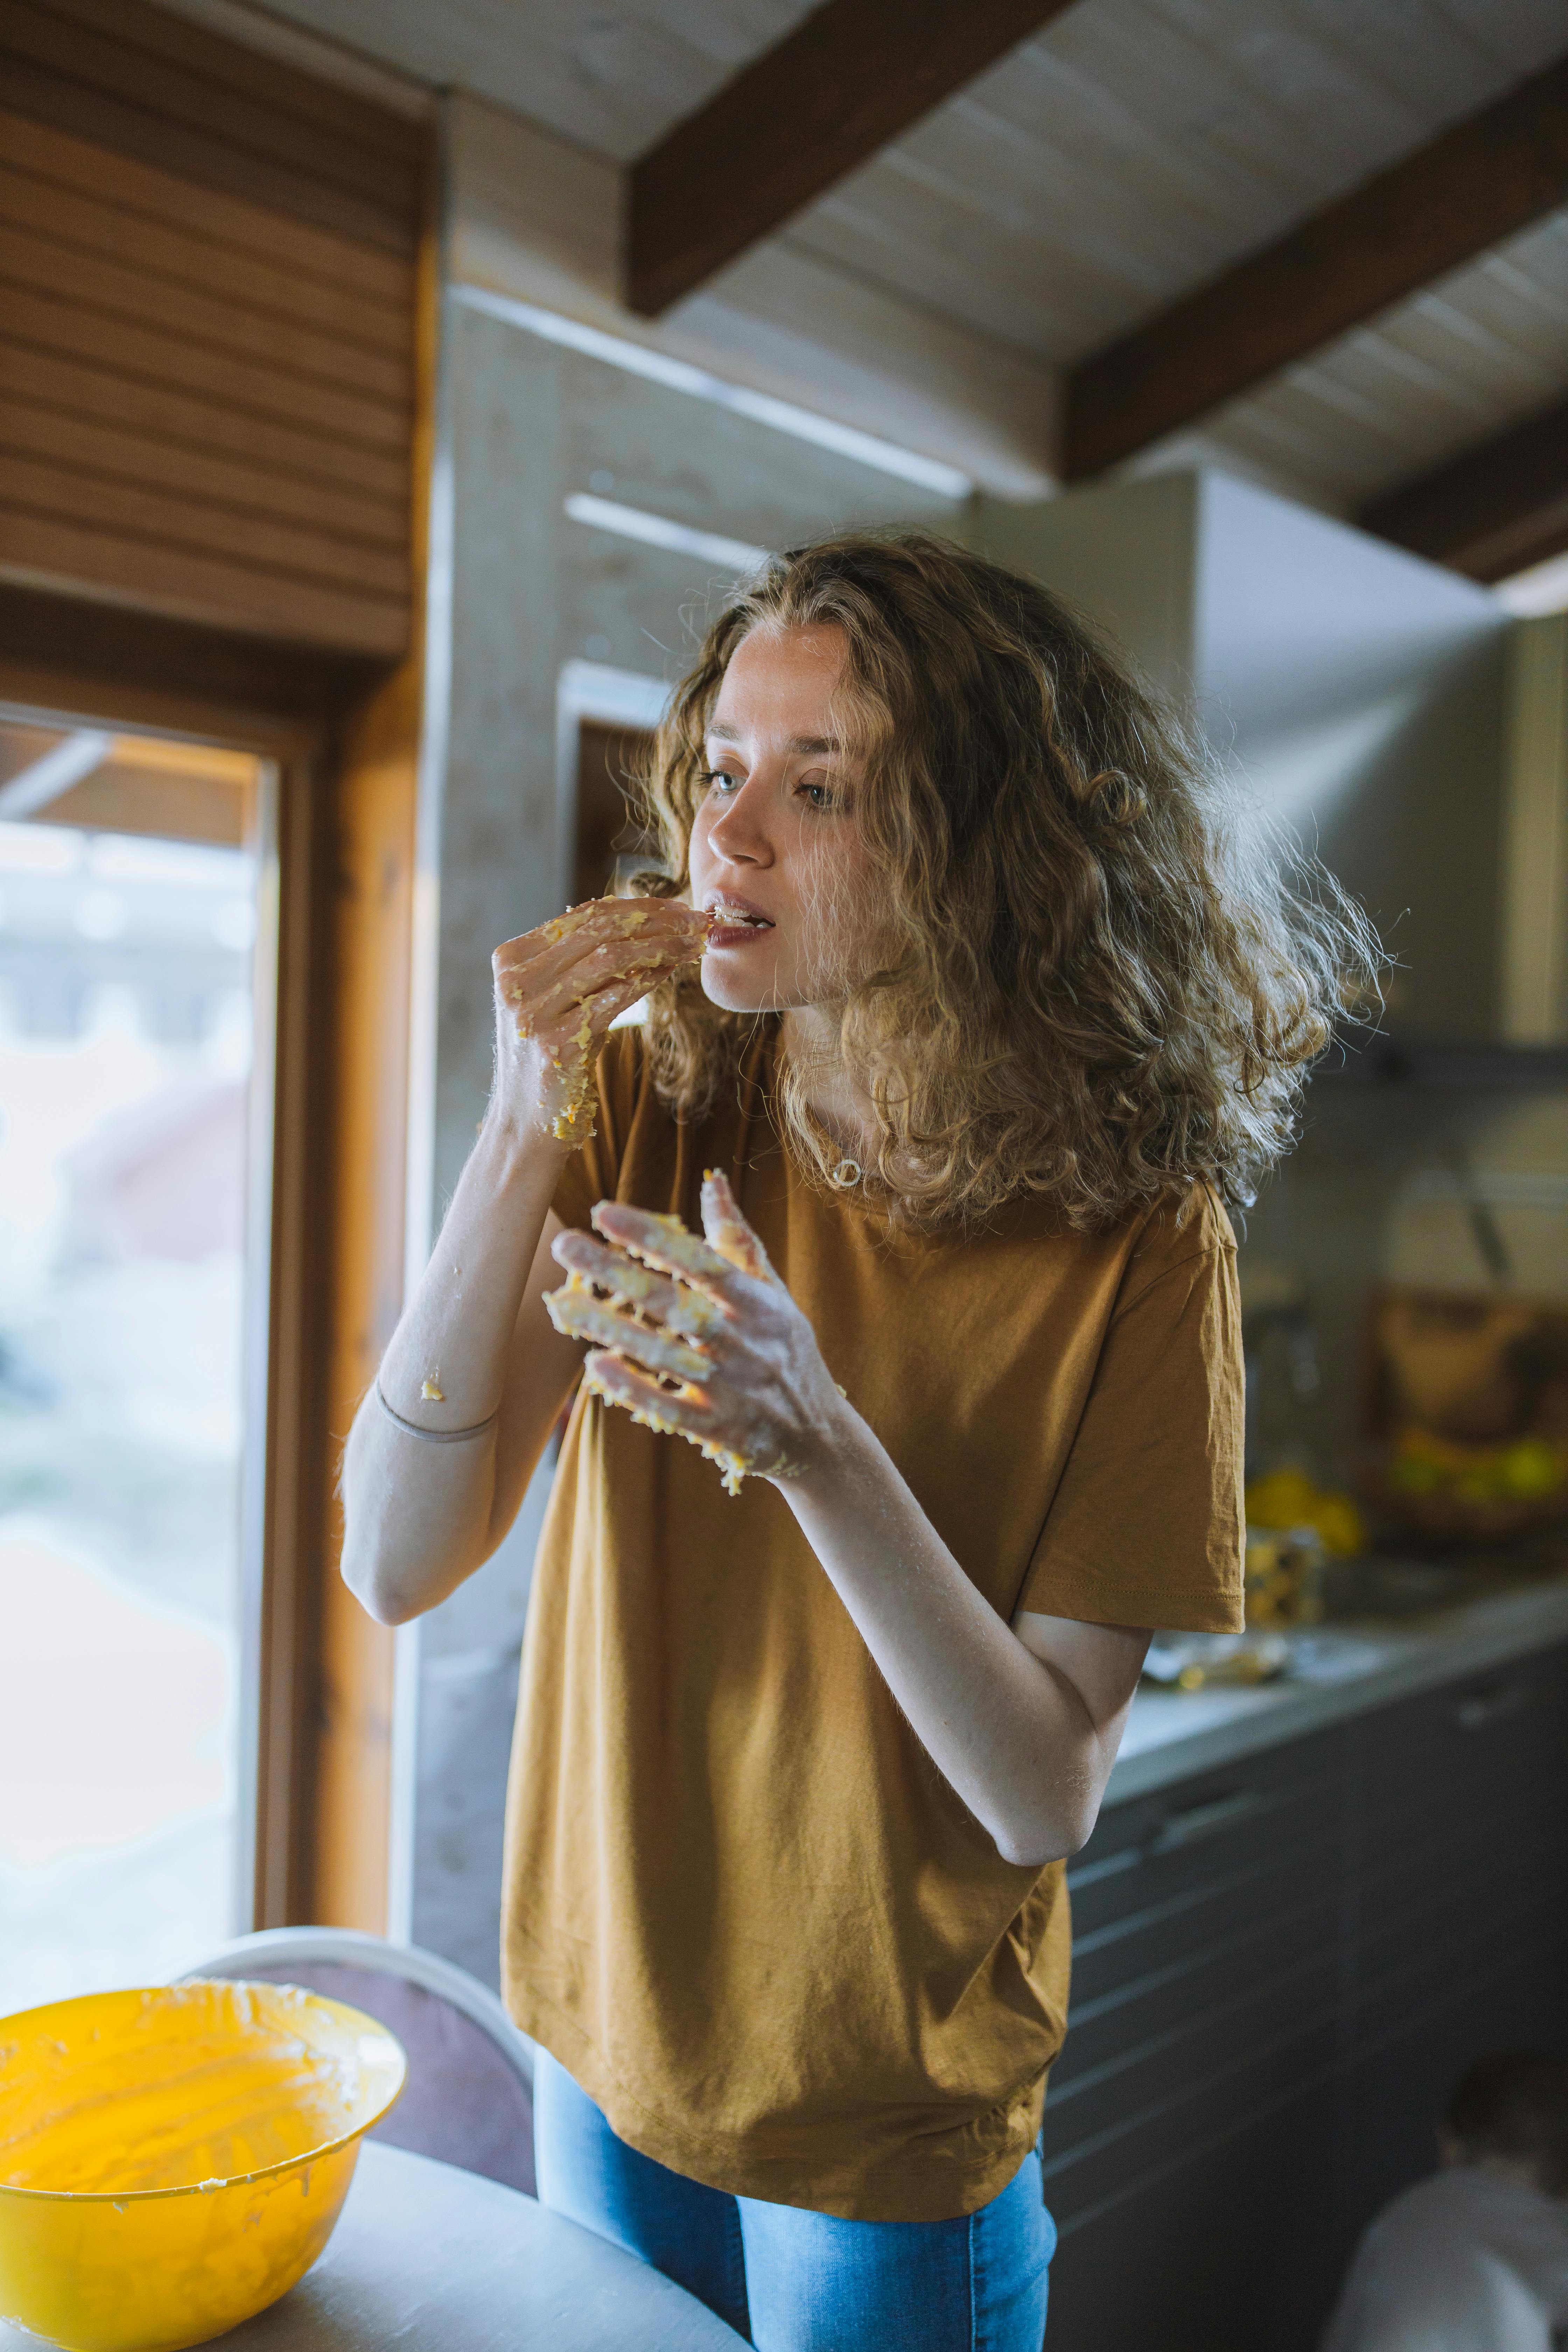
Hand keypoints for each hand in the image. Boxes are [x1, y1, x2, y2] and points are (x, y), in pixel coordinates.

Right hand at [491, 898, 709, 1143]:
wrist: (526, 1126)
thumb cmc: (551, 1060)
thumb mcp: (557, 1002)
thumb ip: (581, 963)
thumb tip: (647, 924)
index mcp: (510, 960)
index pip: (582, 915)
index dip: (637, 907)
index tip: (678, 907)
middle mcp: (515, 982)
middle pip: (598, 929)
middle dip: (657, 920)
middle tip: (698, 920)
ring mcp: (532, 1013)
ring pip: (609, 957)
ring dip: (662, 946)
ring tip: (695, 944)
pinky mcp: (556, 1044)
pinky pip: (614, 997)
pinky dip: (649, 979)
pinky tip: (673, 971)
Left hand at [545, 1170, 847, 1492]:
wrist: (819, 1436)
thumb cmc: (785, 1350)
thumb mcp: (773, 1291)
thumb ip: (737, 1239)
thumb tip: (713, 1180)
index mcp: (759, 1304)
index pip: (700, 1261)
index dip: (652, 1236)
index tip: (604, 1212)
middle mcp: (745, 1343)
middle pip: (673, 1304)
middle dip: (616, 1273)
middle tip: (564, 1245)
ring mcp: (732, 1389)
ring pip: (664, 1356)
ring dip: (611, 1329)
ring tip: (565, 1304)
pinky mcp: (720, 1430)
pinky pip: (671, 1409)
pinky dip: (634, 1389)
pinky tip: (596, 1366)